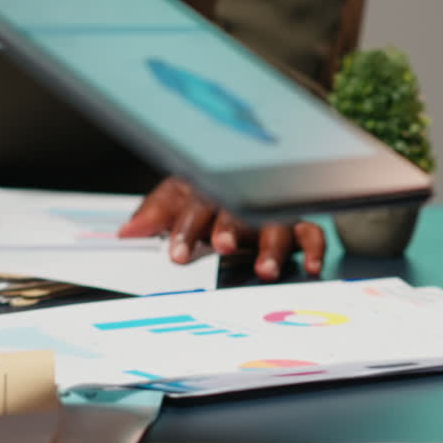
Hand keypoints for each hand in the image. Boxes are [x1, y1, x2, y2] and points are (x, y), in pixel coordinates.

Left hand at [118, 177, 324, 280]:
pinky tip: (311, 267)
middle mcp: (243, 200)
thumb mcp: (180, 197)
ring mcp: (271, 211)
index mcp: (210, 190)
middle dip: (230, 228)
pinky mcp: (298, 225)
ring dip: (271, 246)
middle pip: (238, 211)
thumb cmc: (211, 192)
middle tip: (221, 245)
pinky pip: (311, 234)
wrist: (253, 173)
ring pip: (276, 224)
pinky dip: (314, 249)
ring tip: (265, 269)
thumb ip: (156, 214)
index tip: (178, 253)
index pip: (196, 205)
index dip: (187, 229)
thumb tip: (128, 232)